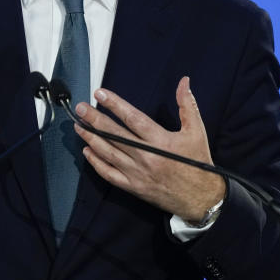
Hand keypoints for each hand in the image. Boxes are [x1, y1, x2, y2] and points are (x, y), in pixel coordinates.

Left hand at [75, 77, 225, 221]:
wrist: (201, 198)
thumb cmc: (198, 163)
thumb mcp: (197, 131)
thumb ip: (187, 105)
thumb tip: (183, 81)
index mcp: (161, 141)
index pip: (133, 118)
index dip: (115, 105)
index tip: (100, 94)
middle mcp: (146, 156)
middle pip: (115, 135)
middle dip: (95, 120)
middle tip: (80, 108)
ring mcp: (137, 173)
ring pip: (108, 154)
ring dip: (91, 139)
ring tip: (79, 126)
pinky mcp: (133, 187)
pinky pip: (110, 174)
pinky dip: (96, 163)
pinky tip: (87, 151)